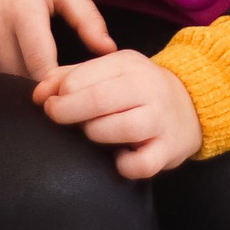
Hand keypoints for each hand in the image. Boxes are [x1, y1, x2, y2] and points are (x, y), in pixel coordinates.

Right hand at [0, 0, 114, 79]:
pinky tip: (22, 79)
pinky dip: (4, 85)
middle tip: (68, 93)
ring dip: (24, 90)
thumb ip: (86, 17)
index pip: (41, 65)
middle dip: (46, 90)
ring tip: (47, 89)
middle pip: (21, 79)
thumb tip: (109, 50)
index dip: (60, 83)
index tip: (79, 90)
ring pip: (2, 84)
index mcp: (23, 11)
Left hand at [33, 50, 203, 178]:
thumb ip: (71, 77)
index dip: (58, 92)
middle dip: (68, 112)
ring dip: (95, 133)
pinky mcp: (168, 149)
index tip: (48, 103)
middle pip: (99, 99)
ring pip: (120, 128)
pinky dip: (124, 165)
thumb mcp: (109, 71)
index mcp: (127, 64)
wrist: (191, 103)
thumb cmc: (138, 89)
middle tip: (56, 118)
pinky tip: (118, 158)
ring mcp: (160, 119)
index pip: (84, 75)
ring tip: (91, 133)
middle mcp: (147, 88)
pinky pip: (142, 164)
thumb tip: (38, 93)